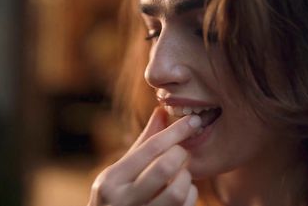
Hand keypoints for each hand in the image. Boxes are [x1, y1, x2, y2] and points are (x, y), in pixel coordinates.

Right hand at [87, 107, 201, 205]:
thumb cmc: (116, 197)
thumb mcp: (121, 171)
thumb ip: (143, 143)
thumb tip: (162, 111)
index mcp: (112, 179)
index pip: (151, 147)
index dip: (176, 131)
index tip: (194, 120)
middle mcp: (124, 200)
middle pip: (166, 166)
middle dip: (180, 154)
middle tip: (181, 153)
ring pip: (178, 190)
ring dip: (186, 177)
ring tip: (180, 174)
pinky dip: (190, 193)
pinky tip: (182, 190)